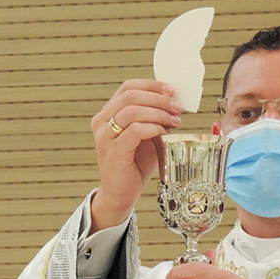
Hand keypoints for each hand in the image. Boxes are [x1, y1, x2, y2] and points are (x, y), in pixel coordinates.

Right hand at [89, 79, 181, 232]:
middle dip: (158, 98)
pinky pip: (135, 130)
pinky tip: (164, 134)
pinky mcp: (113, 151)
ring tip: (174, 122)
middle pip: (130, 95)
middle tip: (177, 108)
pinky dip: (153, 128)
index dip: (152, 85)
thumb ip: (155, 118)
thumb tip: (175, 101)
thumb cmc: (136, 164)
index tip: (172, 91)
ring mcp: (104, 136)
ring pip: (132, 110)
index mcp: (107, 114)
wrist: (121, 193)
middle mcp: (101, 122)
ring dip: (158, 113)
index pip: (128, 87)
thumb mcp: (147, 135)